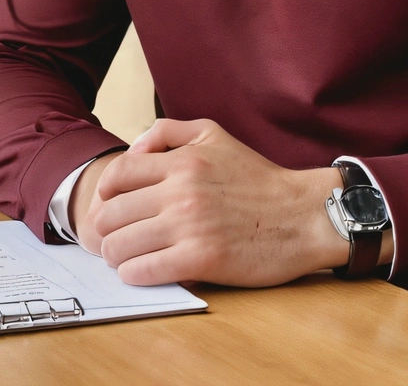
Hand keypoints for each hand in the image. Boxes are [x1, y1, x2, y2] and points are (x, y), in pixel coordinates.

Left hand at [74, 118, 348, 286]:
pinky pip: (143, 271)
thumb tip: (132, 148)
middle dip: (106, 230)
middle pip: (112, 214)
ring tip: (128, 257)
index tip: (108, 207)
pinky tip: (144, 271)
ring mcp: (190, 226)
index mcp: (184, 160)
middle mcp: (182, 191)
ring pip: (121, 246)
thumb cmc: (258, 178)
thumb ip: (169, 132)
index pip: (118, 175)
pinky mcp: (201, 260)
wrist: (302, 215)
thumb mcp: (215, 135)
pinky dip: (134, 274)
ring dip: (116, 256)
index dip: (105, 194)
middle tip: (115, 238)